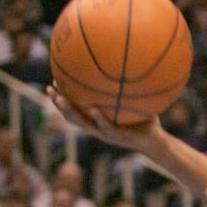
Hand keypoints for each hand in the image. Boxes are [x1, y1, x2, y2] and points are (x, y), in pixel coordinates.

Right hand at [46, 84, 161, 151]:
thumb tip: (127, 65)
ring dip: (71, 111)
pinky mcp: (118, 137)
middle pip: (72, 117)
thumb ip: (127, 89)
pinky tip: (93, 109)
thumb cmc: (145, 122)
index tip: (52, 84)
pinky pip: (106, 127)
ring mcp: (107, 134)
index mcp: (98, 122)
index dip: (62, 100)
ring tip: (62, 99)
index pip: (75, 110)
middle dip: (59, 104)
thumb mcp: (134, 103)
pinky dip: (98, 118)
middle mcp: (99, 128)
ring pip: (83, 124)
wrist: (157, 142)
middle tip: (49, 90)